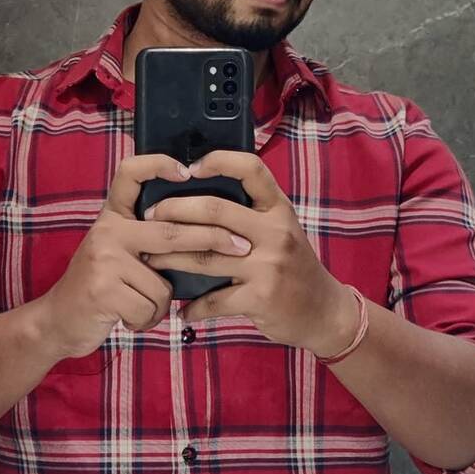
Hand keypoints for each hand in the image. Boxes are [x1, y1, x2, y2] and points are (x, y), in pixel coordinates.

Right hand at [38, 153, 254, 360]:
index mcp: (113, 216)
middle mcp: (107, 230)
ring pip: (164, 281)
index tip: (187, 170)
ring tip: (141, 305)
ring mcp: (104, 257)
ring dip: (161, 302)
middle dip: (212, 238)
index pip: (131, 173)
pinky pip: (151, 305)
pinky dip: (148, 320)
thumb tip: (202, 230)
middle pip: (171, 230)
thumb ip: (146, 239)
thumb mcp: (119, 252)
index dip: (158, 164)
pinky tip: (129, 318)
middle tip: (240, 245)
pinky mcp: (103, 288)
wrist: (59, 322)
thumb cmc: (102, 287)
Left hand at [141, 150, 356, 355]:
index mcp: (279, 209)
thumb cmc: (294, 266)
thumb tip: (198, 194)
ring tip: (149, 257)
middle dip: (174, 211)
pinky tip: (182, 310)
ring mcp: (268, 265)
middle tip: (149, 216)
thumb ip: (250, 213)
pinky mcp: (261, 297)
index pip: (251, 169)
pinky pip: (215, 300)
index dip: (219, 161)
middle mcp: (276, 232)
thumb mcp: (282, 229)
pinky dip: (194, 307)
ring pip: (205, 255)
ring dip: (170, 257)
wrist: (325, 311)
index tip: (189, 167)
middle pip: (215, 210)